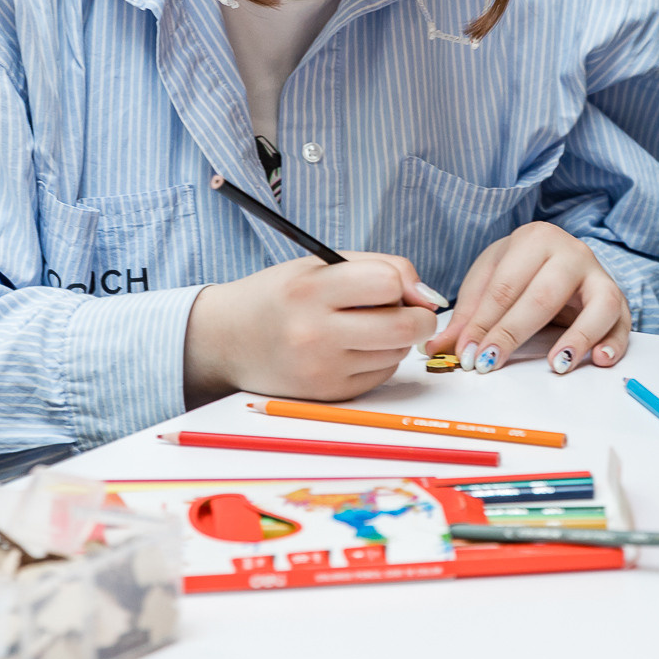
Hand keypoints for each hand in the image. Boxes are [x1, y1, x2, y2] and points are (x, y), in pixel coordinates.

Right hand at [184, 253, 435, 404]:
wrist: (229, 339)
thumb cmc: (282, 294)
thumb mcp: (319, 264)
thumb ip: (378, 267)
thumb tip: (429, 298)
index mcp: (310, 289)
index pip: (387, 283)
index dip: (404, 283)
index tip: (401, 287)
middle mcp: (314, 332)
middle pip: (403, 326)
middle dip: (419, 317)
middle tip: (408, 310)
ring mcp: (321, 369)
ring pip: (396, 352)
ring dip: (396, 338)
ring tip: (365, 326)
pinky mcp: (328, 395)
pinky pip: (381, 375)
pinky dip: (379, 359)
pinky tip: (353, 348)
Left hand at [428, 220, 630, 375]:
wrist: (560, 255)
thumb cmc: (521, 268)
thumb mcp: (489, 279)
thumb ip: (467, 314)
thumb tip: (440, 347)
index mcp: (534, 239)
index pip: (504, 286)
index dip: (482, 322)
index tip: (465, 353)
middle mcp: (571, 252)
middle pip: (544, 295)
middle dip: (513, 333)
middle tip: (489, 363)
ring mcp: (599, 275)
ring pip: (597, 304)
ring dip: (578, 337)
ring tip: (557, 365)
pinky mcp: (619, 299)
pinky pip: (623, 321)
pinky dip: (614, 343)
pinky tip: (598, 360)